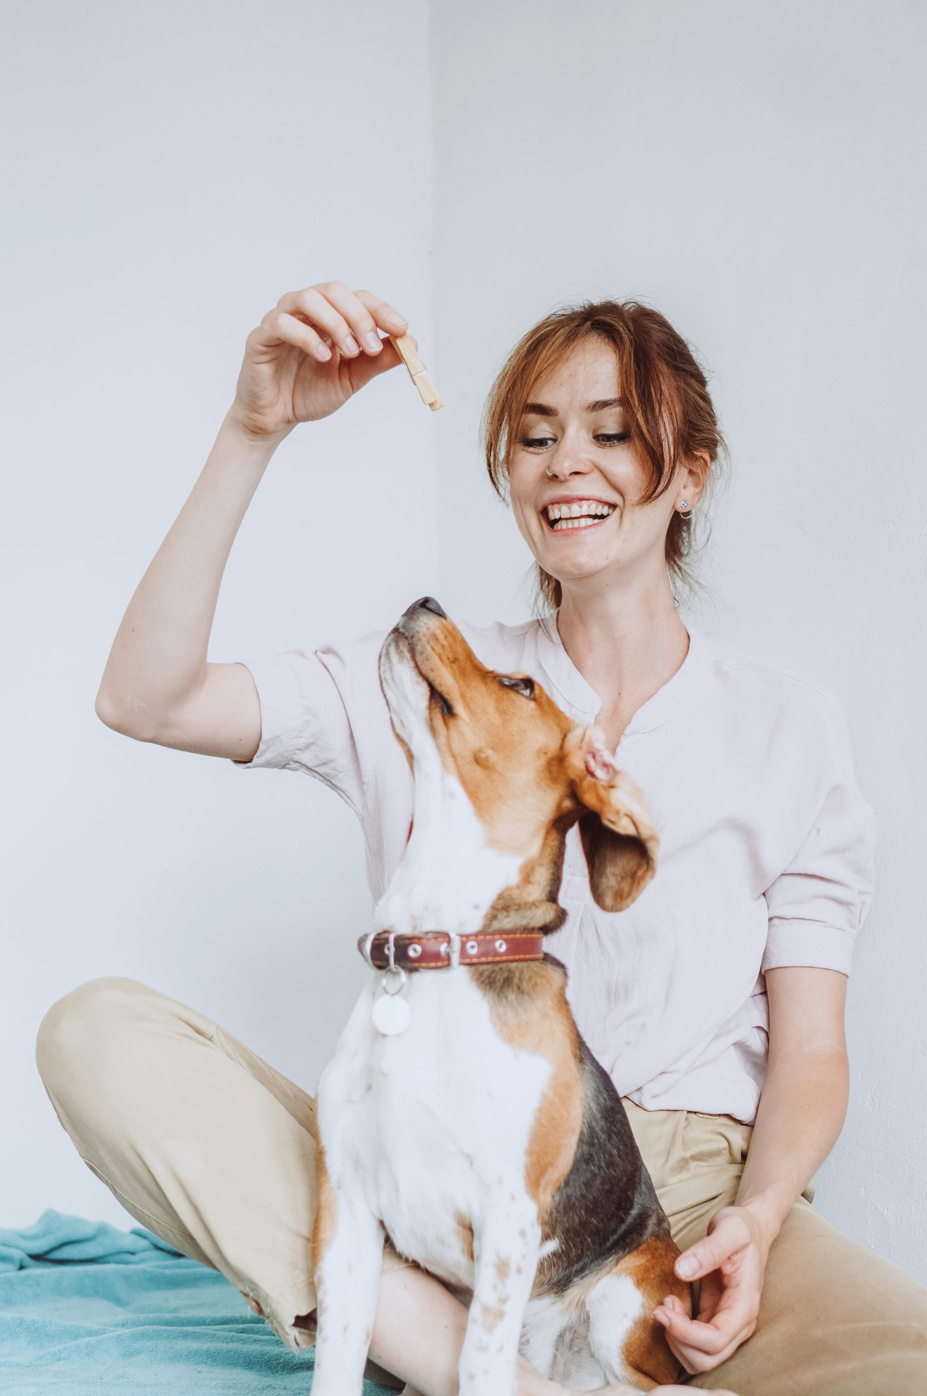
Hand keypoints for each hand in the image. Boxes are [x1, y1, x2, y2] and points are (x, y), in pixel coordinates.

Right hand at [228, 281, 410, 439]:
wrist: (276, 419)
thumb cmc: (308, 393)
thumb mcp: (352, 379)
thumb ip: (377, 361)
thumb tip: (411, 344)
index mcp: (329, 317)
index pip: (358, 298)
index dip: (380, 309)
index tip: (401, 328)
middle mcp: (306, 312)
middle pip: (334, 291)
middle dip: (359, 316)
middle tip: (371, 347)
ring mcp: (282, 319)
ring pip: (308, 298)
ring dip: (336, 323)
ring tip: (350, 352)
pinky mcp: (261, 336)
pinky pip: (282, 322)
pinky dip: (307, 336)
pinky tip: (323, 357)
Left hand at [652, 1205, 769, 1375]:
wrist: (750, 1229)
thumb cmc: (741, 1229)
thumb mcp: (727, 1231)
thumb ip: (706, 1251)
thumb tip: (680, 1271)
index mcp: (745, 1304)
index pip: (716, 1339)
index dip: (686, 1332)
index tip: (662, 1309)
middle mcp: (740, 1323)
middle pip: (708, 1357)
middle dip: (678, 1340)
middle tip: (661, 1308)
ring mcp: (729, 1326)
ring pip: (701, 1358)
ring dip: (677, 1341)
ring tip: (667, 1307)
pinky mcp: (716, 1321)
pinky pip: (696, 1345)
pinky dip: (678, 1335)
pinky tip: (672, 1307)